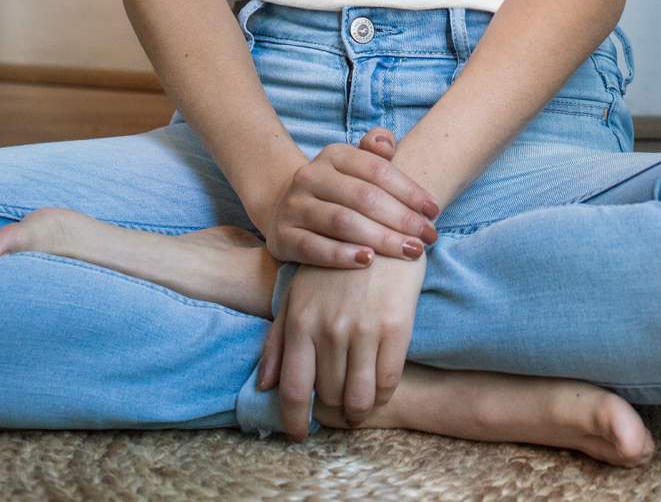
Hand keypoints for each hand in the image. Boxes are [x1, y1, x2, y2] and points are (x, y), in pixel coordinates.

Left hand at [257, 251, 426, 437]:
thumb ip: (278, 340)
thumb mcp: (297, 293)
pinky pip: (388, 380)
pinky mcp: (396, 325)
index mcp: (301, 321)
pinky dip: (382, 394)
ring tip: (359, 403)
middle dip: (332, 406)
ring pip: (359, 396)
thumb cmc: (333, 264)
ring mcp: (364, 328)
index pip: (295, 390)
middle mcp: (330, 329)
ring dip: (358, 408)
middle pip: (330, 395)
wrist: (382, 226)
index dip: (295, 420)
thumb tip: (264, 385)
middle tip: (338, 402)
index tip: (299, 433)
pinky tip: (379, 388)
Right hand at [262, 128, 438, 269]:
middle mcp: (311, 176)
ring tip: (409, 251)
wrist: (286, 210)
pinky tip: (367, 262)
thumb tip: (387, 146)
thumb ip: (376, 149)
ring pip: (342, 222)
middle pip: (363, 197)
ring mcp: (294, 206)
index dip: (409, 190)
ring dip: (380, 238)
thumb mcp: (356, 164)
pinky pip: (314, 247)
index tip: (434, 211)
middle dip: (401, 218)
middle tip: (428, 237)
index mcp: (334, 155)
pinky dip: (342, 255)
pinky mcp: (282, 237)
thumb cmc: (339, 189)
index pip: (377, 170)